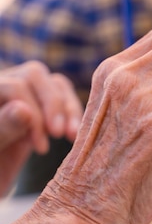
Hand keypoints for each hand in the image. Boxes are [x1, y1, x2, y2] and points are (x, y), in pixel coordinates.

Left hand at [0, 61, 81, 194]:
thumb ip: (2, 128)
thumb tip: (23, 109)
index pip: (16, 86)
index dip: (34, 114)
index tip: (41, 148)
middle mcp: (3, 86)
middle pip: (35, 75)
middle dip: (53, 104)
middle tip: (58, 134)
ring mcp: (23, 95)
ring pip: (53, 84)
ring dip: (68, 110)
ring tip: (72, 136)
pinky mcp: (41, 107)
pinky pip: (63, 97)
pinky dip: (73, 114)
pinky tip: (73, 134)